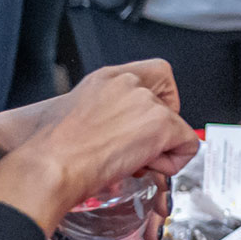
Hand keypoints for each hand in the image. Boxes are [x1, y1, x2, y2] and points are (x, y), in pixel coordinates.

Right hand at [0, 62, 197, 234]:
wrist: (51, 165)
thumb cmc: (52, 150)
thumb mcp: (75, 116)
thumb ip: (105, 113)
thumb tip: (118, 132)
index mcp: (107, 78)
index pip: (157, 72)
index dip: (161, 99)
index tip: (145, 121)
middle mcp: (129, 84)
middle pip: (169, 103)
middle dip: (158, 131)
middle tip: (135, 149)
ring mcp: (146, 102)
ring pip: (178, 127)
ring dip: (160, 150)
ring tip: (130, 161)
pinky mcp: (160, 124)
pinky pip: (188, 145)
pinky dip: (173, 164)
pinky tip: (144, 167)